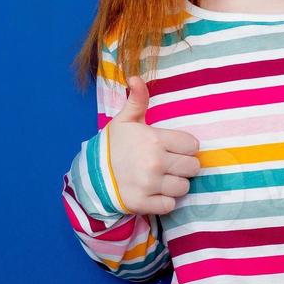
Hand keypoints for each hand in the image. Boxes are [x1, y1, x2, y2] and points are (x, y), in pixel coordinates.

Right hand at [106, 75, 201, 214]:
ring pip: (183, 187)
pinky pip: (170, 206)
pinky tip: (155, 193)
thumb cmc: (113, 145)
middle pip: (193, 167)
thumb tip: (135, 77)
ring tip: (162, 178)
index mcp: (155, 140)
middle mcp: (155, 163)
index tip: (174, 148)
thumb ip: (137, 99)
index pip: (193, 145)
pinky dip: (165, 201)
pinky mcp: (144, 204)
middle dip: (184, 166)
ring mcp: (150, 185)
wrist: (91, 175)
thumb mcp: (125, 120)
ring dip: (176, 184)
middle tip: (170, 164)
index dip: (185, 147)